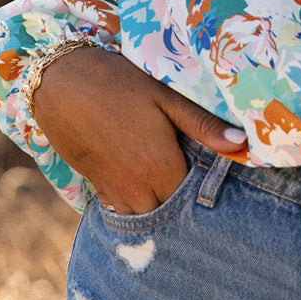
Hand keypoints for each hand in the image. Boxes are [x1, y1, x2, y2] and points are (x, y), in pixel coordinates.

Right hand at [30, 46, 247, 214]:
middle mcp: (138, 187)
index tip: (219, 186)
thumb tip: (243, 144)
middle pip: (171, 215)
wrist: (57, 82)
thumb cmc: (117, 83)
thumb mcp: (164, 97)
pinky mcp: (97, 186)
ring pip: (146, 217)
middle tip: (202, 192)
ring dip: (161, 209)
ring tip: (176, 192)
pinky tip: (149, 190)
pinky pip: (122, 210)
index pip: (194, 201)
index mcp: (160, 167)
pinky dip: (138, 206)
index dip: (207, 196)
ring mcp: (115, 190)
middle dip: (186, 208)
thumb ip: (203, 125)